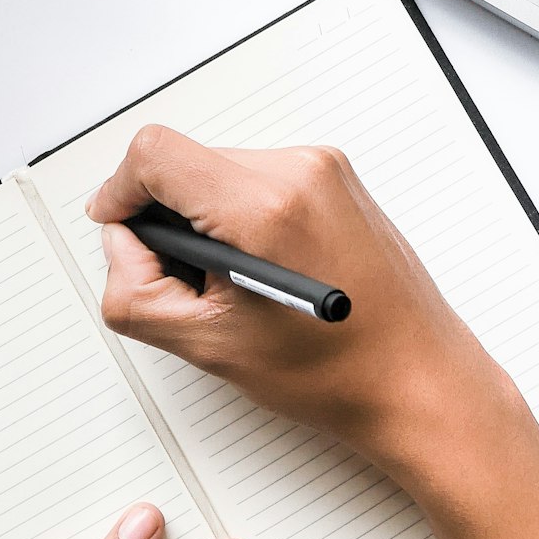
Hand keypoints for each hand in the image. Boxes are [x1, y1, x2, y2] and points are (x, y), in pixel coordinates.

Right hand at [85, 125, 500, 479]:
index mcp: (266, 207)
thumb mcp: (209, 346)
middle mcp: (299, 172)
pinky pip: (255, 177)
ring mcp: (323, 170)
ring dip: (205, 219)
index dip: (120, 191)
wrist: (421, 383)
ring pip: (217, 170)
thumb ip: (136, 292)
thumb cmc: (340, 373)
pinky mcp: (335, 178)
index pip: (155, 154)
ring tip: (237, 284)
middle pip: (185, 162)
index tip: (116, 224)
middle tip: (191, 283)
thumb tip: (122, 247)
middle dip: (167, 218)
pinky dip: (239, 216)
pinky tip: (263, 270)